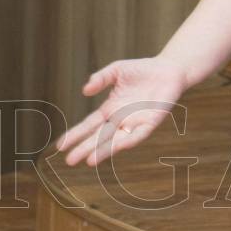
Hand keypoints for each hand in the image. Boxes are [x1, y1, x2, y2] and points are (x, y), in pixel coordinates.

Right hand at [54, 56, 185, 166]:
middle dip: (85, 148)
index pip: (89, 125)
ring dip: (103, 150)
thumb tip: (84, 91)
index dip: (75, 134)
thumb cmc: (143, 70)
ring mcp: (135, 122)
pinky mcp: (150, 122)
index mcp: (111, 108)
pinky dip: (127, 140)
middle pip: (99, 136)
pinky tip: (116, 146)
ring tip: (89, 161)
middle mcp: (121, 119)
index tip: (60, 145)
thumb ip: (101, 78)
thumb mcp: (117, 70)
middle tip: (69, 161)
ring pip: (115, 140)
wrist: (170, 69)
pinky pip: (138, 134)